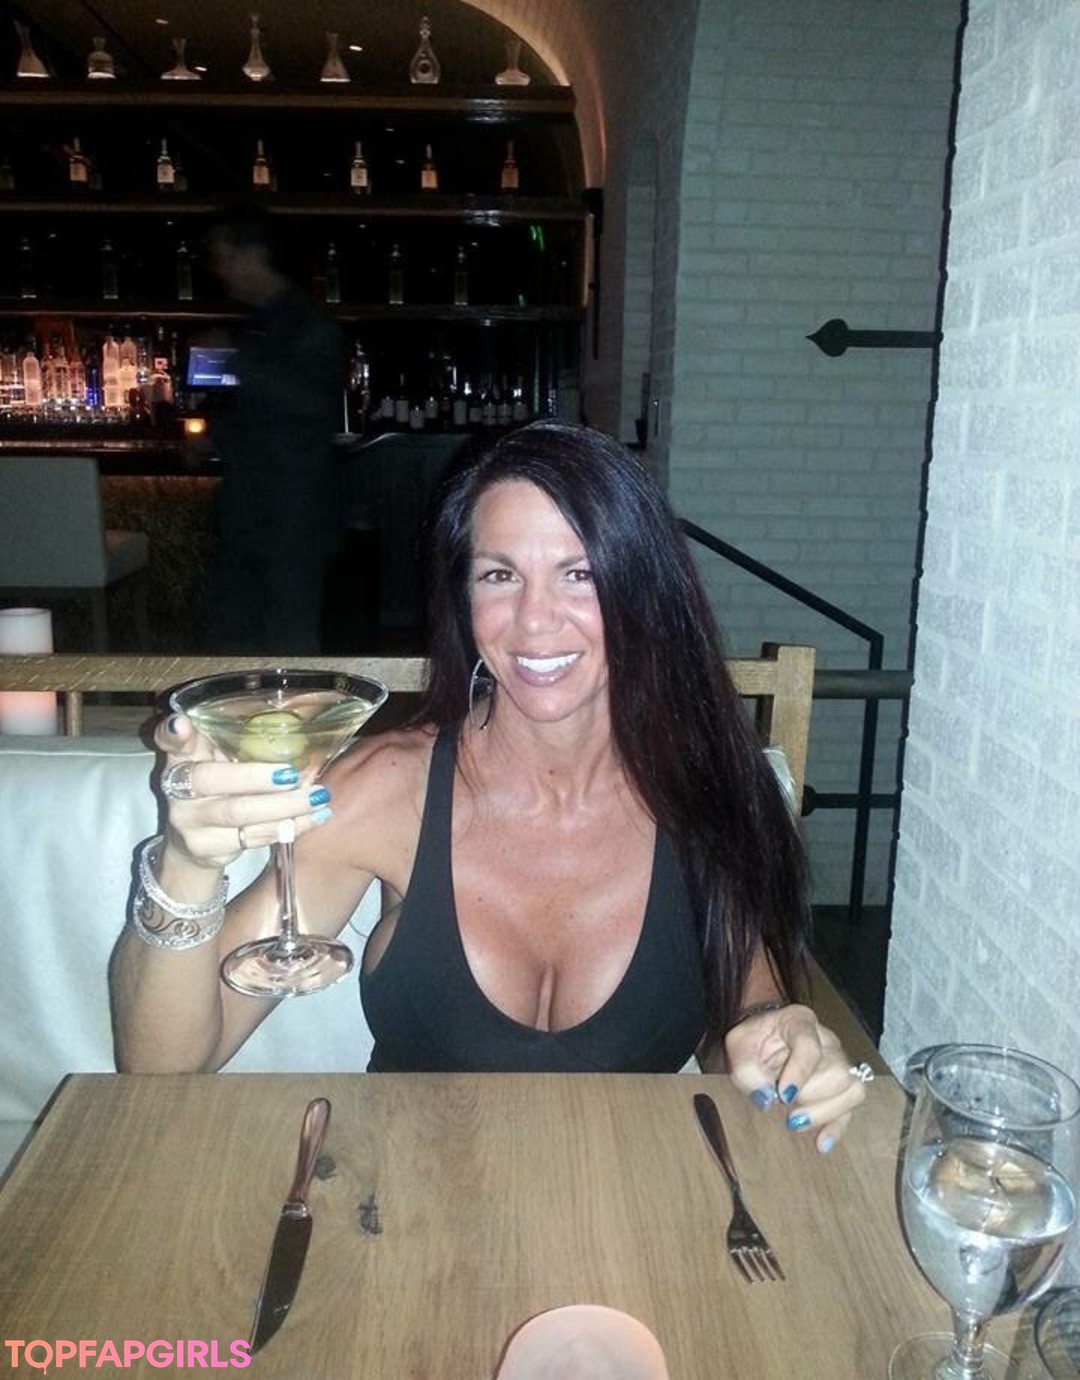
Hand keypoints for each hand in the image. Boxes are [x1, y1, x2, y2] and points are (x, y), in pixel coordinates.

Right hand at [154, 713, 331, 872]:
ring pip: (238, 813)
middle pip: (212, 780)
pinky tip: (313, 817)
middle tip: (293, 774)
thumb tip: (294, 733)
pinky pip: (253, 838)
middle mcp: (177, 789)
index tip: (182, 724)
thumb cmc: (215, 790)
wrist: (193, 844)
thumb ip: (234, 742)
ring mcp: (189, 821)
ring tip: (318, 797)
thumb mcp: (216, 761)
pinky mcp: (207, 848)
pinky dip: (289, 827)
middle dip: (257, 777)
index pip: (169, 740)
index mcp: (180, 758)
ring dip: (285, 806)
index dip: (173, 733)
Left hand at [724, 1003, 868, 1153]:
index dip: (800, 1072)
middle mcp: (827, 1039)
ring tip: (796, 1121)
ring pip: (853, 1088)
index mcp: (799, 1021)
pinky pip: (851, 1106)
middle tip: (785, 1105)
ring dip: (825, 1112)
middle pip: (839, 1071)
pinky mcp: (841, 1084)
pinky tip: (821, 1143)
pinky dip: (837, 1127)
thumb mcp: (737, 1046)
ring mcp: (840, 1061)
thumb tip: (766, 1099)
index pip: (810, 1045)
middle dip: (812, 1095)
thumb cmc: (752, 1040)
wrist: (764, 1037)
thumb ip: (746, 1070)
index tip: (783, 1095)